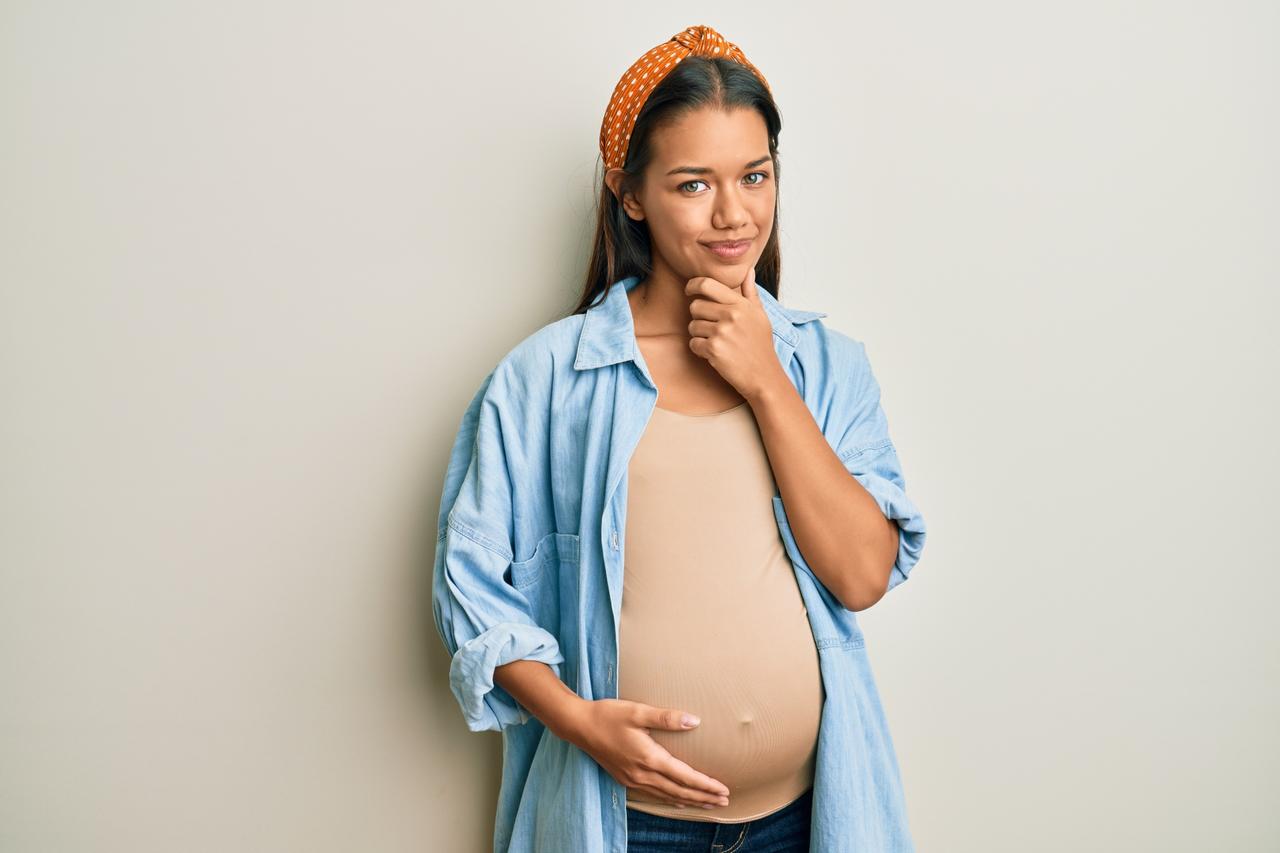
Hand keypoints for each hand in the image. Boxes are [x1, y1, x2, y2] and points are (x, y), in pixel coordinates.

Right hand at [570, 698, 731, 809]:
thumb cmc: (608, 715)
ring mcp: (633, 779)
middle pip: (680, 792)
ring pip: (668, 796)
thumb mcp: (638, 711)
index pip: (685, 777)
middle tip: (724, 801)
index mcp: (649, 758)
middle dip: (704, 798)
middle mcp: (642, 774)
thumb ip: (667, 718)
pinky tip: (678, 800)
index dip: (706, 785)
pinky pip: (654, 795)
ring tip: (708, 804)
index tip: (723, 790)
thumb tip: (694, 721)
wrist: (578, 725)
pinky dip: (671, 800)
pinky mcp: (625, 779)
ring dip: (690, 801)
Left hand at [684, 266, 784, 400]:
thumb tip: (748, 271)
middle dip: (698, 317)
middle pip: (695, 306)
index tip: (689, 290)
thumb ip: (750, 293)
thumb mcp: (760, 316)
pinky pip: (693, 343)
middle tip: (710, 328)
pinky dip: (699, 350)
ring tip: (716, 342)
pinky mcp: (714, 349)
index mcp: (740, 304)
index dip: (692, 285)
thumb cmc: (761, 346)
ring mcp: (722, 332)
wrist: (764, 376)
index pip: (707, 284)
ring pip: (692, 326)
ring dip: (699, 335)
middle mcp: (731, 315)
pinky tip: (714, 353)